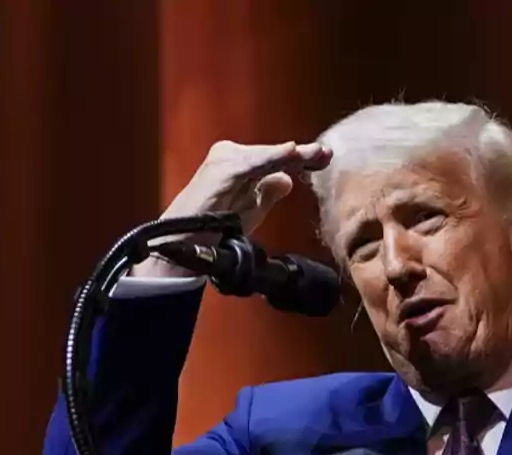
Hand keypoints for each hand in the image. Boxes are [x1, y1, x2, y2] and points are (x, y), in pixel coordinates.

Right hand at [132, 140, 330, 277]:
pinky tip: (291, 154)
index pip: (275, 158)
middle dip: (302, 155)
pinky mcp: (219, 171)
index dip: (302, 158)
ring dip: (291, 155)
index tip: (325, 158)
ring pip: (265, 157)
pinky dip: (271, 158)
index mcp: (237, 163)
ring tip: (316, 153)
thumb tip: (288, 179)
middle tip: (327, 154)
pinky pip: (250, 164)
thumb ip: (266, 193)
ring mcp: (223, 161)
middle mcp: (229, 155)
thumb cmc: (214, 229)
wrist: (184, 245)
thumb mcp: (249, 209)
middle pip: (272, 154)